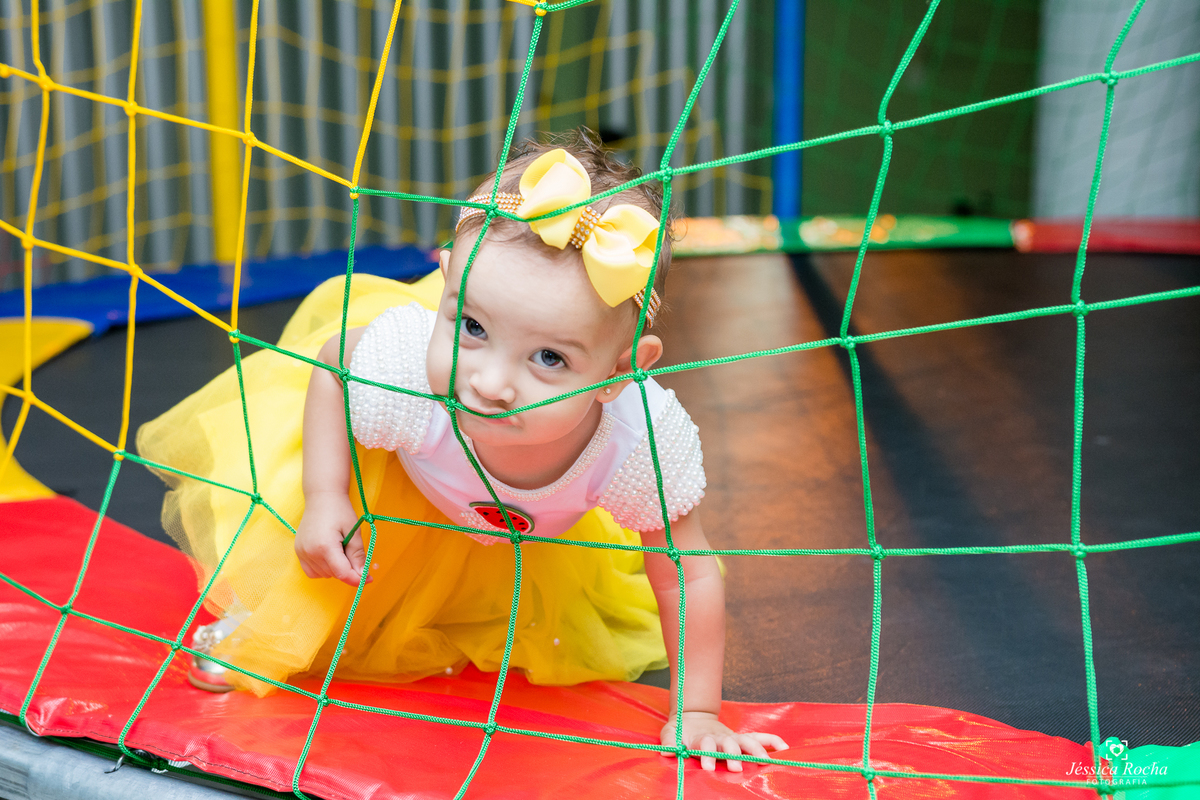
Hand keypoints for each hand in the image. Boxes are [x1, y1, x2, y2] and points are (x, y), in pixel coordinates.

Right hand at [294, 491, 369, 586]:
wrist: (322, 497)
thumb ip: (358, 556)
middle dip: (348, 570)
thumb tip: (364, 576)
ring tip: (340, 549)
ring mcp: (302, 553)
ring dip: (336, 569)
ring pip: (324, 575)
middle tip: (355, 555)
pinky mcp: (298, 552)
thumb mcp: (354, 532)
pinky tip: (330, 556)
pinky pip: (312, 571)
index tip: (369, 579)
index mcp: (325, 546)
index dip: (357, 579)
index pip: (342, 573)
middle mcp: (310, 552)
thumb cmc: (340, 511)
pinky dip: (323, 569)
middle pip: (334, 574)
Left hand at [661, 711, 787, 771]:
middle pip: (729, 744)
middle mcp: (721, 738)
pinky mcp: (741, 739)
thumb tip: (666, 753)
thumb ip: (669, 742)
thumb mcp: (670, 734)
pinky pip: (760, 737)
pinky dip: (772, 741)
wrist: (692, 718)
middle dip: (733, 755)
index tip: (708, 767)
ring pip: (747, 741)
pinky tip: (784, 749)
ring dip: (756, 750)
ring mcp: (733, 738)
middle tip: (736, 767)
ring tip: (765, 762)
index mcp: (703, 739)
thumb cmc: (680, 732)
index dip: (707, 755)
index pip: (706, 745)